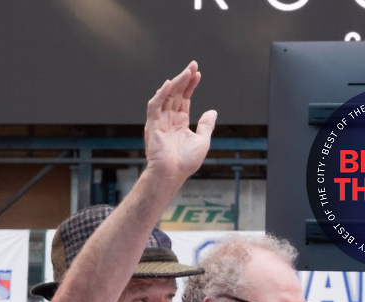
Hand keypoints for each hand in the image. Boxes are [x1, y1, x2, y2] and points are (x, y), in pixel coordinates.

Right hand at [143, 61, 216, 188]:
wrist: (172, 174)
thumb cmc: (185, 162)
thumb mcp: (202, 141)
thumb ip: (206, 125)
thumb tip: (213, 111)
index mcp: (179, 122)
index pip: (184, 98)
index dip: (190, 86)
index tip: (198, 74)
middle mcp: (169, 119)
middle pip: (176, 94)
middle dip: (184, 79)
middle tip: (193, 65)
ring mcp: (159, 121)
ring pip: (166, 96)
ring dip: (176, 83)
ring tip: (186, 72)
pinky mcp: (152, 125)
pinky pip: (154, 106)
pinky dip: (160, 95)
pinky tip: (170, 84)